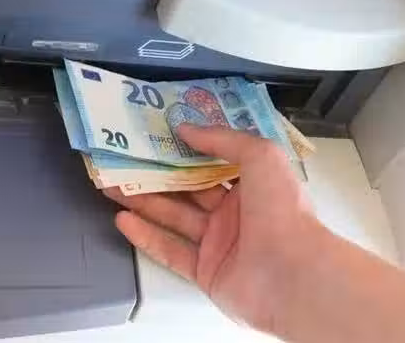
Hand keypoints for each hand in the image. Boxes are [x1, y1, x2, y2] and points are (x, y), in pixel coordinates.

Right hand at [104, 124, 326, 332]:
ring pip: (174, 217)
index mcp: (253, 185)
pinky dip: (146, 236)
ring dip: (143, 201)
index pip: (212, 162)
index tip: (156, 135)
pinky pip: (170, 250)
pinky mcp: (205, 271)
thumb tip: (187, 128)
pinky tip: (124, 220)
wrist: (291, 275)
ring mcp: (219, 243)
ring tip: (113, 186)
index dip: (185, 149)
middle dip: (156, 174)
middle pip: (187, 189)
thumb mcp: (261, 155)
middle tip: (125, 161)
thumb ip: (222, 139)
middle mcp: (235, 213)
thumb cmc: (283, 211)